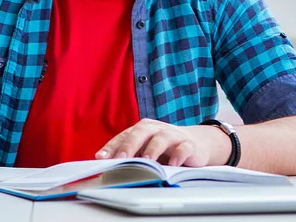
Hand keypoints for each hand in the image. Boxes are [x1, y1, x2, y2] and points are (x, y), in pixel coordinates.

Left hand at [95, 119, 230, 166]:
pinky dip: (178, 155)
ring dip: (152, 150)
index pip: (124, 136)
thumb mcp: (145, 149)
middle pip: (140, 132)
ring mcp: (172, 134)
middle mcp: (155, 128)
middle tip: (121, 158)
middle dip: (129, 145)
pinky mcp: (188, 144)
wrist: (195, 143)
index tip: (101, 157)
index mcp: (142, 129)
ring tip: (147, 162)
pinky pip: (183, 147)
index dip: (112, 146)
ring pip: (161, 138)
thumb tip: (107, 167)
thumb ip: (130, 155)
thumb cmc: (164, 148)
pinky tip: (173, 164)